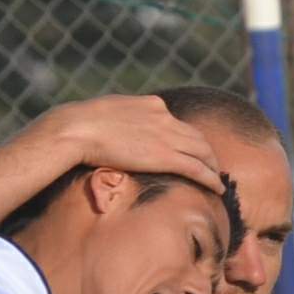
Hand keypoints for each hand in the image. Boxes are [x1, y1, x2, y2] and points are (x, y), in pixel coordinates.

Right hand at [34, 94, 223, 193]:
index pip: (178, 122)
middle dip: (206, 152)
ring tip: (217, 179)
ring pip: (203, 152)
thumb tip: (117, 130)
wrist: (76, 129)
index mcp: (152, 104)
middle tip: (211, 165)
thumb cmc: (79, 123)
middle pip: (197, 136)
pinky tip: (217, 188)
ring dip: (212, 166)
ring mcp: (167, 136)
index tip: (189, 149)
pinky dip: (211, 179)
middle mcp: (165, 117)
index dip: (187, 138)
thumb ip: (122, 120)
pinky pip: (197, 169)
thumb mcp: (108, 112)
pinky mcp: (165, 156)